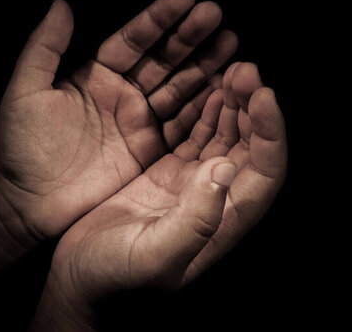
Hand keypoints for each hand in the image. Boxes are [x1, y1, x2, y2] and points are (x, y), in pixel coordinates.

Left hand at [0, 0, 236, 243]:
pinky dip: (205, 106)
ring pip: (181, 86)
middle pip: (165, 58)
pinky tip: (226, 87)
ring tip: (232, 43)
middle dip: (190, 36)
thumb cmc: (23, 149)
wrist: (30, 206)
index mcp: (98, 75)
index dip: (159, 18)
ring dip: (206, 65)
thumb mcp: (26, 93)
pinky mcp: (153, 150)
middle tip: (216, 14)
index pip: (134, 39)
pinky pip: (184, 123)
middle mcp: (126, 94)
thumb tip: (61, 3)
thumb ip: (44, 47)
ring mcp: (142, 122)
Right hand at [32, 63, 286, 329]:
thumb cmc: (114, 279)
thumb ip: (195, 222)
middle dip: (253, 107)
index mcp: (223, 220)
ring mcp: (193, 185)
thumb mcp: (154, 256)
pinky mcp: (170, 174)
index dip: (271, 133)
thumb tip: (225, 169)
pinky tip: (209, 90)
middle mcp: (217, 199)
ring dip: (233, 104)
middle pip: (251, 146)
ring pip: (226, 136)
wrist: (79, 280)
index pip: (266, 171)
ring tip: (233, 72)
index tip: (264, 95)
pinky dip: (206, 111)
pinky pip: (197, 135)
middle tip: (246, 71)